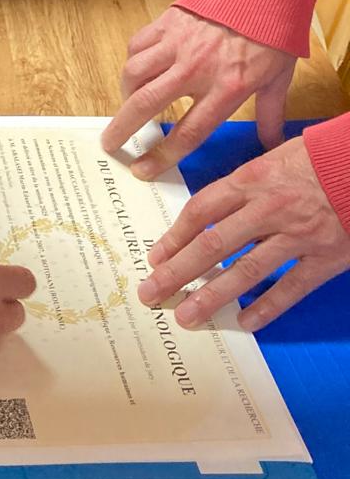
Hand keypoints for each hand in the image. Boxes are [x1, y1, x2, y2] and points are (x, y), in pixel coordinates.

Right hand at [101, 7, 296, 176]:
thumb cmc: (273, 34)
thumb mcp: (279, 79)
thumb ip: (271, 114)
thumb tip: (271, 146)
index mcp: (226, 89)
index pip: (187, 132)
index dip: (161, 156)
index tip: (142, 170)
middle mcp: (196, 69)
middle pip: (146, 104)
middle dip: (123, 128)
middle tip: (110, 143)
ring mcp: (178, 44)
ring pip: (134, 73)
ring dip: (126, 93)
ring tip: (128, 104)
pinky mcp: (167, 23)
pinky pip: (138, 45)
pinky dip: (133, 61)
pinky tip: (138, 69)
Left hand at [136, 135, 349, 329]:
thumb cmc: (322, 157)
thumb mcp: (275, 157)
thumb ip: (244, 185)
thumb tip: (213, 210)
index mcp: (252, 179)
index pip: (201, 211)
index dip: (174, 237)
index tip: (155, 258)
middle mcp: (269, 209)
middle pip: (213, 245)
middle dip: (177, 273)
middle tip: (151, 294)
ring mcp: (298, 236)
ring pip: (246, 271)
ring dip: (212, 296)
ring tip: (187, 316)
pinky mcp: (327, 257)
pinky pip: (291, 288)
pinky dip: (266, 307)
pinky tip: (244, 322)